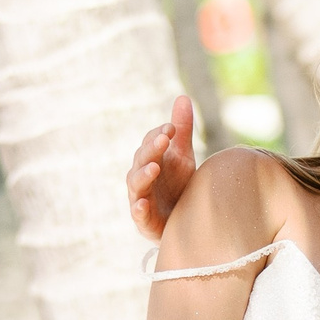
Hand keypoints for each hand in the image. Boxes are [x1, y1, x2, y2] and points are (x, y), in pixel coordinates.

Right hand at [128, 96, 195, 241]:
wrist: (180, 222)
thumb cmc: (177, 186)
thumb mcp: (182, 156)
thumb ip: (182, 130)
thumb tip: (183, 96)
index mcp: (151, 159)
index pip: (150, 142)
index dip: (159, 135)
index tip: (172, 128)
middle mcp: (142, 176)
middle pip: (142, 159)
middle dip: (152, 149)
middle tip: (164, 140)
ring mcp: (141, 198)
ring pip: (136, 184)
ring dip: (143, 175)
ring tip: (154, 168)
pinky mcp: (145, 221)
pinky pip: (138, 215)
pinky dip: (139, 210)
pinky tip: (142, 205)